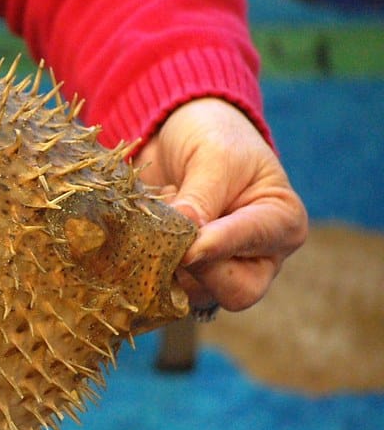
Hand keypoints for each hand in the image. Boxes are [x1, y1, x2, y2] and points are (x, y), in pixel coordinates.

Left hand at [137, 98, 307, 311]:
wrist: (178, 135)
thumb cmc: (213, 138)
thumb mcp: (213, 156)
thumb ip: (202, 197)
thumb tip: (185, 238)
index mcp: (282, 223)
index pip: (255, 246)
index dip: (218, 248)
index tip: (188, 249)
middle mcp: (258, 257)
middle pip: (235, 292)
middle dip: (195, 267)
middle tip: (168, 232)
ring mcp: (219, 273)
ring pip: (193, 294)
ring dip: (165, 260)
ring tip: (161, 212)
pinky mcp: (184, 278)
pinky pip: (163, 289)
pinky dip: (148, 262)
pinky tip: (147, 229)